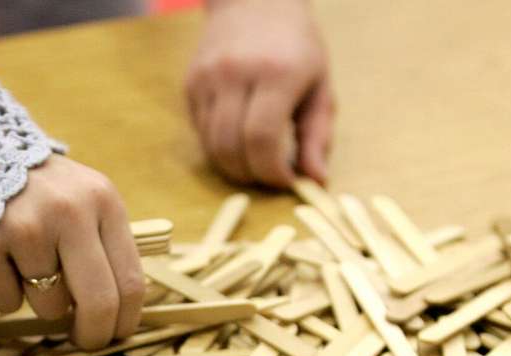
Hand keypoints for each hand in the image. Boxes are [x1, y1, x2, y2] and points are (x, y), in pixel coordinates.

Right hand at [0, 155, 144, 349]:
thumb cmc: (38, 190)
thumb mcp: (83, 199)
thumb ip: (104, 246)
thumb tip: (117, 317)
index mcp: (103, 200)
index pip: (130, 281)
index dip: (125, 321)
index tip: (115, 336)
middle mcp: (69, 211)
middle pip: (98, 302)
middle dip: (94, 335)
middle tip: (84, 342)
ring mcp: (25, 227)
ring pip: (49, 307)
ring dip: (40, 302)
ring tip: (25, 266)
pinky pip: (6, 301)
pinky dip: (2, 293)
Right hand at [185, 0, 333, 187]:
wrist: (253, 1)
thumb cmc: (295, 46)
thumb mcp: (319, 85)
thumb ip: (318, 135)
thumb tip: (316, 182)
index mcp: (276, 72)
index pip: (262, 139)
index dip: (271, 171)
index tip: (285, 181)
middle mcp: (236, 73)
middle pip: (231, 148)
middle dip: (250, 175)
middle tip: (267, 177)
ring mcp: (207, 78)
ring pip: (211, 145)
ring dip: (232, 166)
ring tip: (253, 164)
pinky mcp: (190, 84)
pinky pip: (200, 132)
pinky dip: (218, 146)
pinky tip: (237, 137)